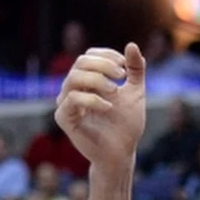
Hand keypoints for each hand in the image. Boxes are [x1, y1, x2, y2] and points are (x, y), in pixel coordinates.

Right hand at [54, 43, 145, 171]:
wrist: (122, 154)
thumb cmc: (126, 124)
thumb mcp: (136, 93)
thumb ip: (135, 70)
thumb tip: (132, 45)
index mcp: (87, 80)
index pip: (89, 56)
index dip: (106, 55)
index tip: (125, 65)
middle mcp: (73, 88)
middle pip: (80, 62)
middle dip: (103, 65)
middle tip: (121, 75)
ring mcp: (66, 102)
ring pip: (74, 77)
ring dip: (97, 79)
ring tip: (115, 90)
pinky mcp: (64, 118)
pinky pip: (72, 99)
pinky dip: (92, 99)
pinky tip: (108, 107)